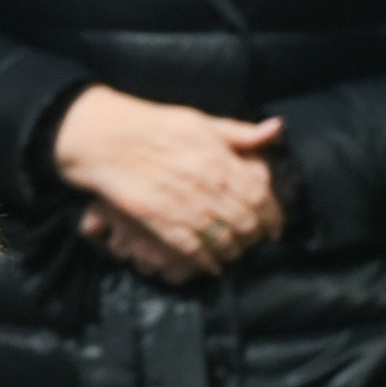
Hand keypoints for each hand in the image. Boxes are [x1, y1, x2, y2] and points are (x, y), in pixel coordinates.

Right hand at [56, 86, 284, 275]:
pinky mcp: (162, 222)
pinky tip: (212, 264)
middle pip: (246, 222)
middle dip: (256, 236)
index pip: (260, 195)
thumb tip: (276, 128)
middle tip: (255, 241)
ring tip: (235, 251)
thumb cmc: (156, 126)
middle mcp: (208, 186)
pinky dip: (207, 261)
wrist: (109, 139)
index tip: (275, 226)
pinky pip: (194, 250)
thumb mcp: (202, 121)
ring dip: (234, 250)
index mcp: (220, 160)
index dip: (273, 215)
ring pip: (224, 239)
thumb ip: (240, 132)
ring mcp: (185, 206)